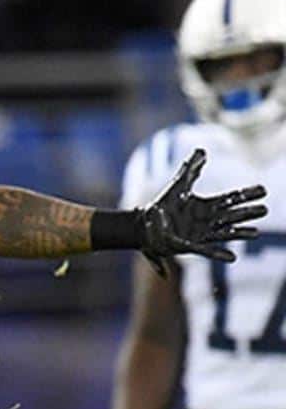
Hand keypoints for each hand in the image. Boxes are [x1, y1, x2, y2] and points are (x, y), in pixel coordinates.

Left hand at [139, 149, 266, 273]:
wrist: (145, 225)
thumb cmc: (164, 206)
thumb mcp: (178, 185)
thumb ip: (190, 169)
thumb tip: (201, 151)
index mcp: (206, 207)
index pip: (230, 199)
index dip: (245, 195)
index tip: (263, 190)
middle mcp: (207, 221)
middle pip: (231, 216)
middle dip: (247, 213)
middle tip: (264, 210)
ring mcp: (200, 235)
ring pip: (224, 234)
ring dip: (239, 234)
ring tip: (255, 233)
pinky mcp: (189, 247)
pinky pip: (206, 252)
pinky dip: (218, 254)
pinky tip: (232, 257)